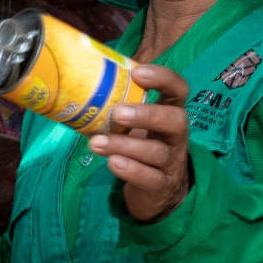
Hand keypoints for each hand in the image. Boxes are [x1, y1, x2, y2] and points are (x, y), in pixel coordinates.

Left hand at [88, 65, 191, 221]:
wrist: (156, 190)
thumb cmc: (142, 145)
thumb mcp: (137, 124)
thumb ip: (123, 105)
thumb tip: (83, 81)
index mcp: (170, 112)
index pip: (178, 89)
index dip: (163, 78)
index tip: (137, 73)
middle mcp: (176, 136)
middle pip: (176, 120)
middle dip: (147, 115)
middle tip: (117, 113)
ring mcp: (172, 162)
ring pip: (156, 152)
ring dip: (125, 145)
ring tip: (96, 143)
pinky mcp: (161, 185)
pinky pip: (150, 178)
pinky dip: (130, 170)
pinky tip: (112, 163)